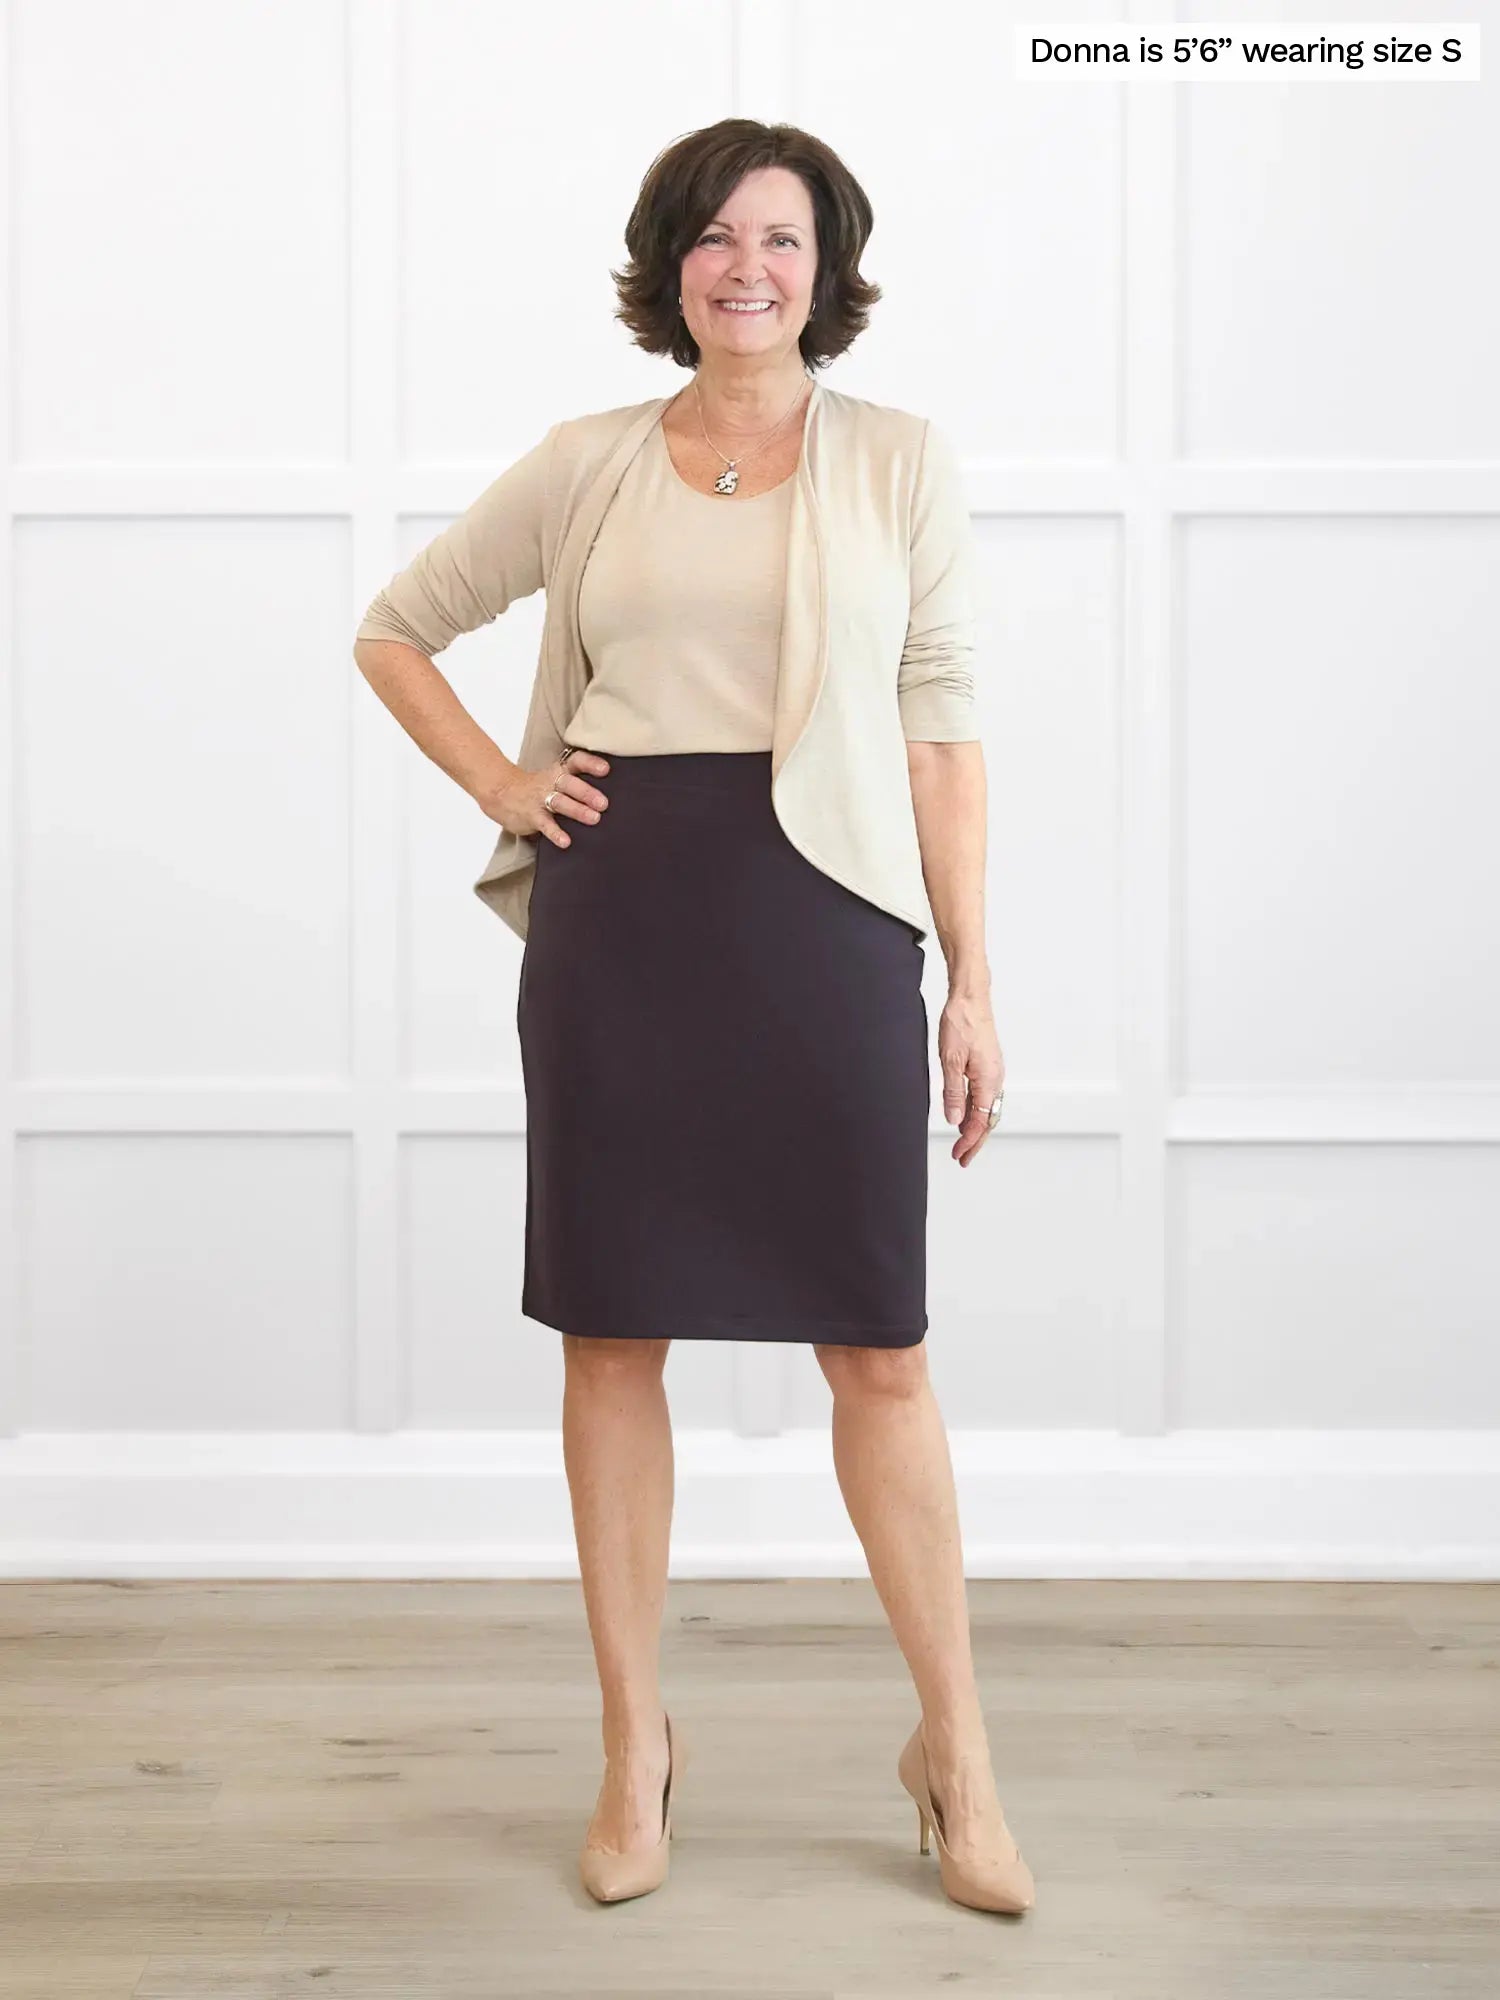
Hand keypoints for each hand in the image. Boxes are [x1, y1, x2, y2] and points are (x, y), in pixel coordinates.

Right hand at [476, 748, 610, 847]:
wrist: (499, 792)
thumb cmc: (535, 788)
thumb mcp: (554, 779)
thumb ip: (576, 783)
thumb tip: (608, 795)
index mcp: (558, 771)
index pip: (575, 761)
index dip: (590, 764)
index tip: (606, 769)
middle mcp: (550, 782)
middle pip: (569, 783)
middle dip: (586, 792)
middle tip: (604, 803)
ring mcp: (540, 799)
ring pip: (560, 802)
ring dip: (577, 810)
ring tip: (594, 819)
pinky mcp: (531, 816)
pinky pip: (545, 825)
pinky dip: (555, 833)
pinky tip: (566, 842)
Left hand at [938, 987, 1003, 1166]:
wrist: (970, 997)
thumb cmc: (961, 1023)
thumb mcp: (949, 1061)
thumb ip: (952, 1093)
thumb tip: (954, 1120)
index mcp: (988, 1081)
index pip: (981, 1122)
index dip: (970, 1142)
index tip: (959, 1156)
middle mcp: (995, 1079)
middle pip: (988, 1119)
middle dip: (975, 1140)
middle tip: (961, 1157)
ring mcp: (993, 1072)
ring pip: (987, 1108)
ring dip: (975, 1126)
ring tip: (962, 1141)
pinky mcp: (988, 1065)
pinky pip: (984, 1095)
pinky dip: (975, 1110)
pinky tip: (964, 1114)